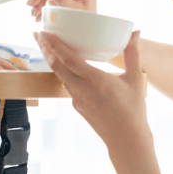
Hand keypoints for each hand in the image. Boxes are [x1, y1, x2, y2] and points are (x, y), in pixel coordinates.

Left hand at [33, 30, 147, 147]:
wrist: (127, 141)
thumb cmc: (133, 110)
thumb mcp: (136, 79)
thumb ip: (133, 54)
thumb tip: (135, 32)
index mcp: (96, 81)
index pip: (69, 59)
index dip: (54, 45)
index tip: (44, 32)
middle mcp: (83, 90)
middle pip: (56, 66)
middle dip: (45, 48)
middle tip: (37, 33)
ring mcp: (77, 99)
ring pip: (61, 76)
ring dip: (52, 60)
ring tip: (48, 46)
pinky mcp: (77, 107)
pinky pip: (68, 86)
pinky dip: (64, 73)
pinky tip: (68, 67)